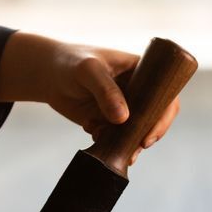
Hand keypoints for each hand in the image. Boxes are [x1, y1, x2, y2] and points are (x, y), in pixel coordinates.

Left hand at [0, 33, 180, 164]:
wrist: (46, 75)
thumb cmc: (69, 63)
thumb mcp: (88, 71)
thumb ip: (106, 91)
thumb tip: (123, 119)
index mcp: (142, 73)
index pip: (165, 96)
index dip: (164, 117)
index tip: (149, 135)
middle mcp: (137, 92)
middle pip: (155, 119)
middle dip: (148, 135)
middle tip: (137, 148)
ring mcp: (124, 109)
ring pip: (137, 132)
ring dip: (130, 144)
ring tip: (116, 148)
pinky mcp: (109, 123)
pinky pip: (118, 139)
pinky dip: (111, 144)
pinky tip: (94, 135)